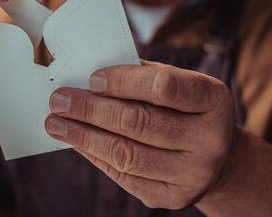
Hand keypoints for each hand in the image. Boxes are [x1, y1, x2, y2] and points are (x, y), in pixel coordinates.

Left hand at [45, 61, 234, 209]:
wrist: (215, 155)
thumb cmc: (181, 107)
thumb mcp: (173, 82)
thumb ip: (137, 75)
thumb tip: (85, 74)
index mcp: (213, 100)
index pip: (164, 87)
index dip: (124, 81)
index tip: (92, 79)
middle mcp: (210, 139)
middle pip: (139, 122)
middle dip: (91, 109)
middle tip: (59, 100)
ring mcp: (194, 173)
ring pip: (127, 154)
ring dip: (83, 136)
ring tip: (55, 123)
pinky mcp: (174, 197)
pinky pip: (124, 176)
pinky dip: (94, 155)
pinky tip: (76, 141)